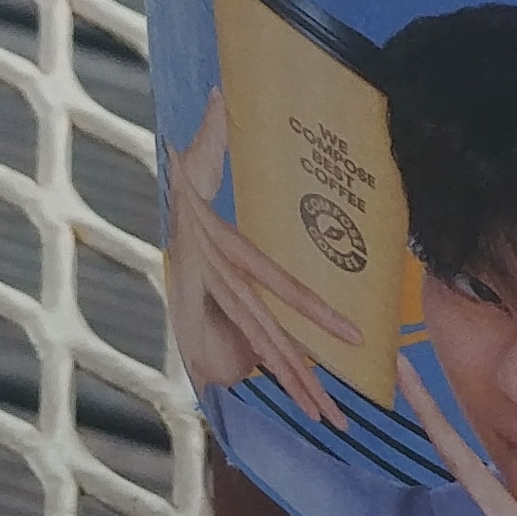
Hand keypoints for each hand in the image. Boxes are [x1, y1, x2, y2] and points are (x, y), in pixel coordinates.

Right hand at [164, 104, 355, 425]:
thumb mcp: (197, 147)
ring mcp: (216, 301)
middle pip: (267, 339)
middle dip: (303, 379)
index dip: (313, 310)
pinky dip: (272, 373)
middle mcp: (219, 283)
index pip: (275, 284)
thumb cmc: (190, 164)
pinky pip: (248, 346)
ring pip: (260, 352)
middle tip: (337, 416)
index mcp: (221, 249)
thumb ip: (212, 130)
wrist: (162, 190)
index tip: (354, 335)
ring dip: (294, 386)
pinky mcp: (216, 309)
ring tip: (327, 420)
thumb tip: (223, 95)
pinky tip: (302, 399)